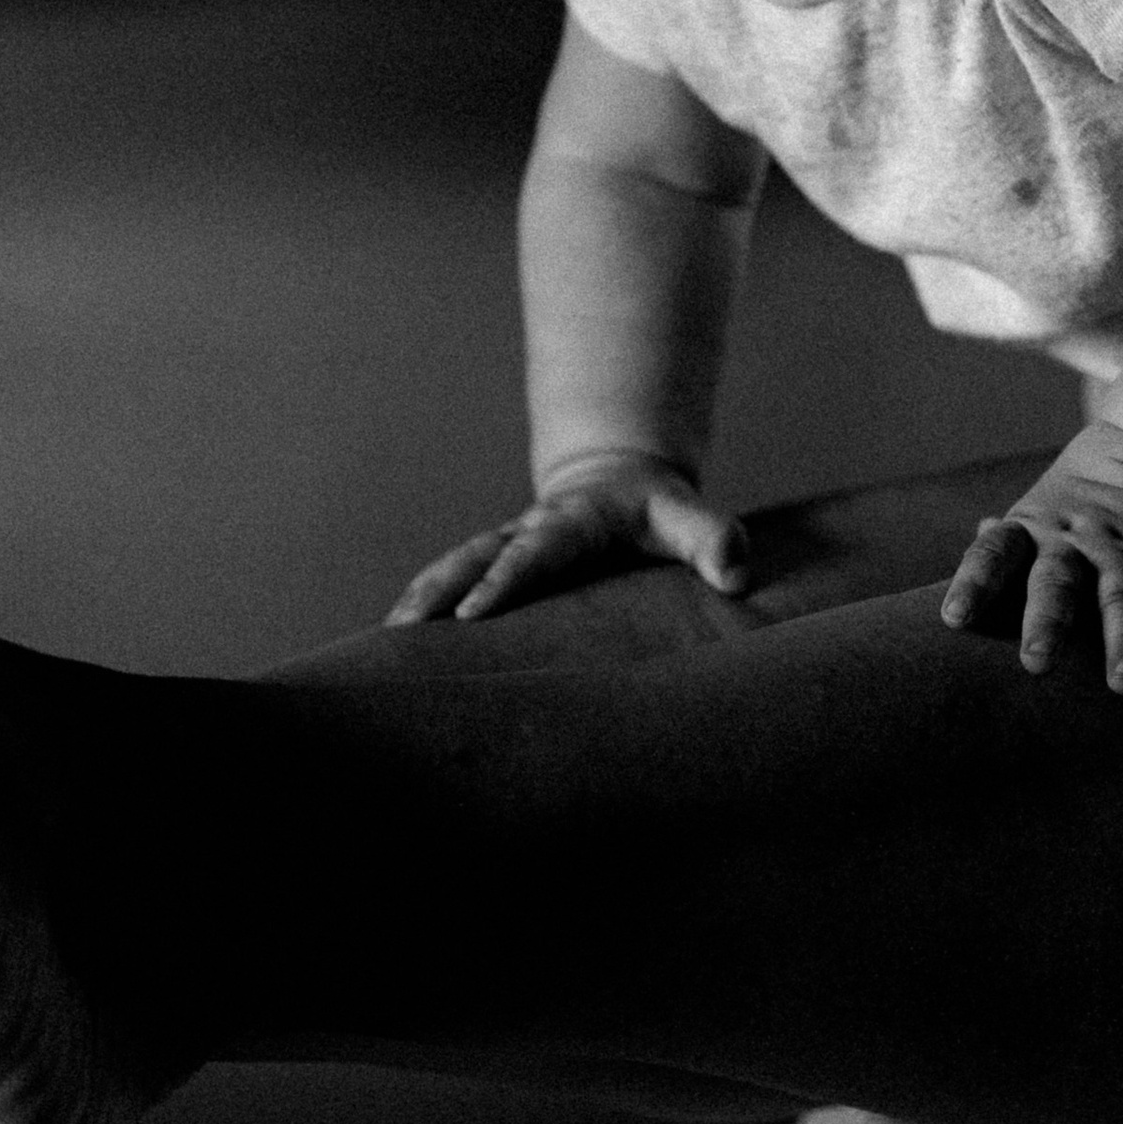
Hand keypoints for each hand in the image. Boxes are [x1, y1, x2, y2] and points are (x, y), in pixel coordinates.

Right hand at [388, 453, 749, 625]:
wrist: (618, 479)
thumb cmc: (657, 510)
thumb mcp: (689, 517)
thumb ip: (714, 539)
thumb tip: (736, 575)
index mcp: (573, 522)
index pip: (535, 553)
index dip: (504, 581)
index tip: (473, 613)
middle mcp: (529, 529)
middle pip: (474, 557)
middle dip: (439, 590)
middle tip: (404, 629)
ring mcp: (506, 544)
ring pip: (452, 566)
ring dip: (420, 598)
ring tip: (386, 639)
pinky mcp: (495, 562)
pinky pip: (450, 580)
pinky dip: (422, 604)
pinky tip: (396, 644)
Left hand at [939, 420, 1122, 691]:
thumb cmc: (1078, 503)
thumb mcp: (1033, 516)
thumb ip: (1002, 553)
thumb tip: (958, 595)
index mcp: (1034, 530)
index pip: (995, 554)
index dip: (975, 583)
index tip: (956, 619)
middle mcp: (1077, 539)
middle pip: (1058, 581)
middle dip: (1048, 622)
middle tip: (1036, 665)